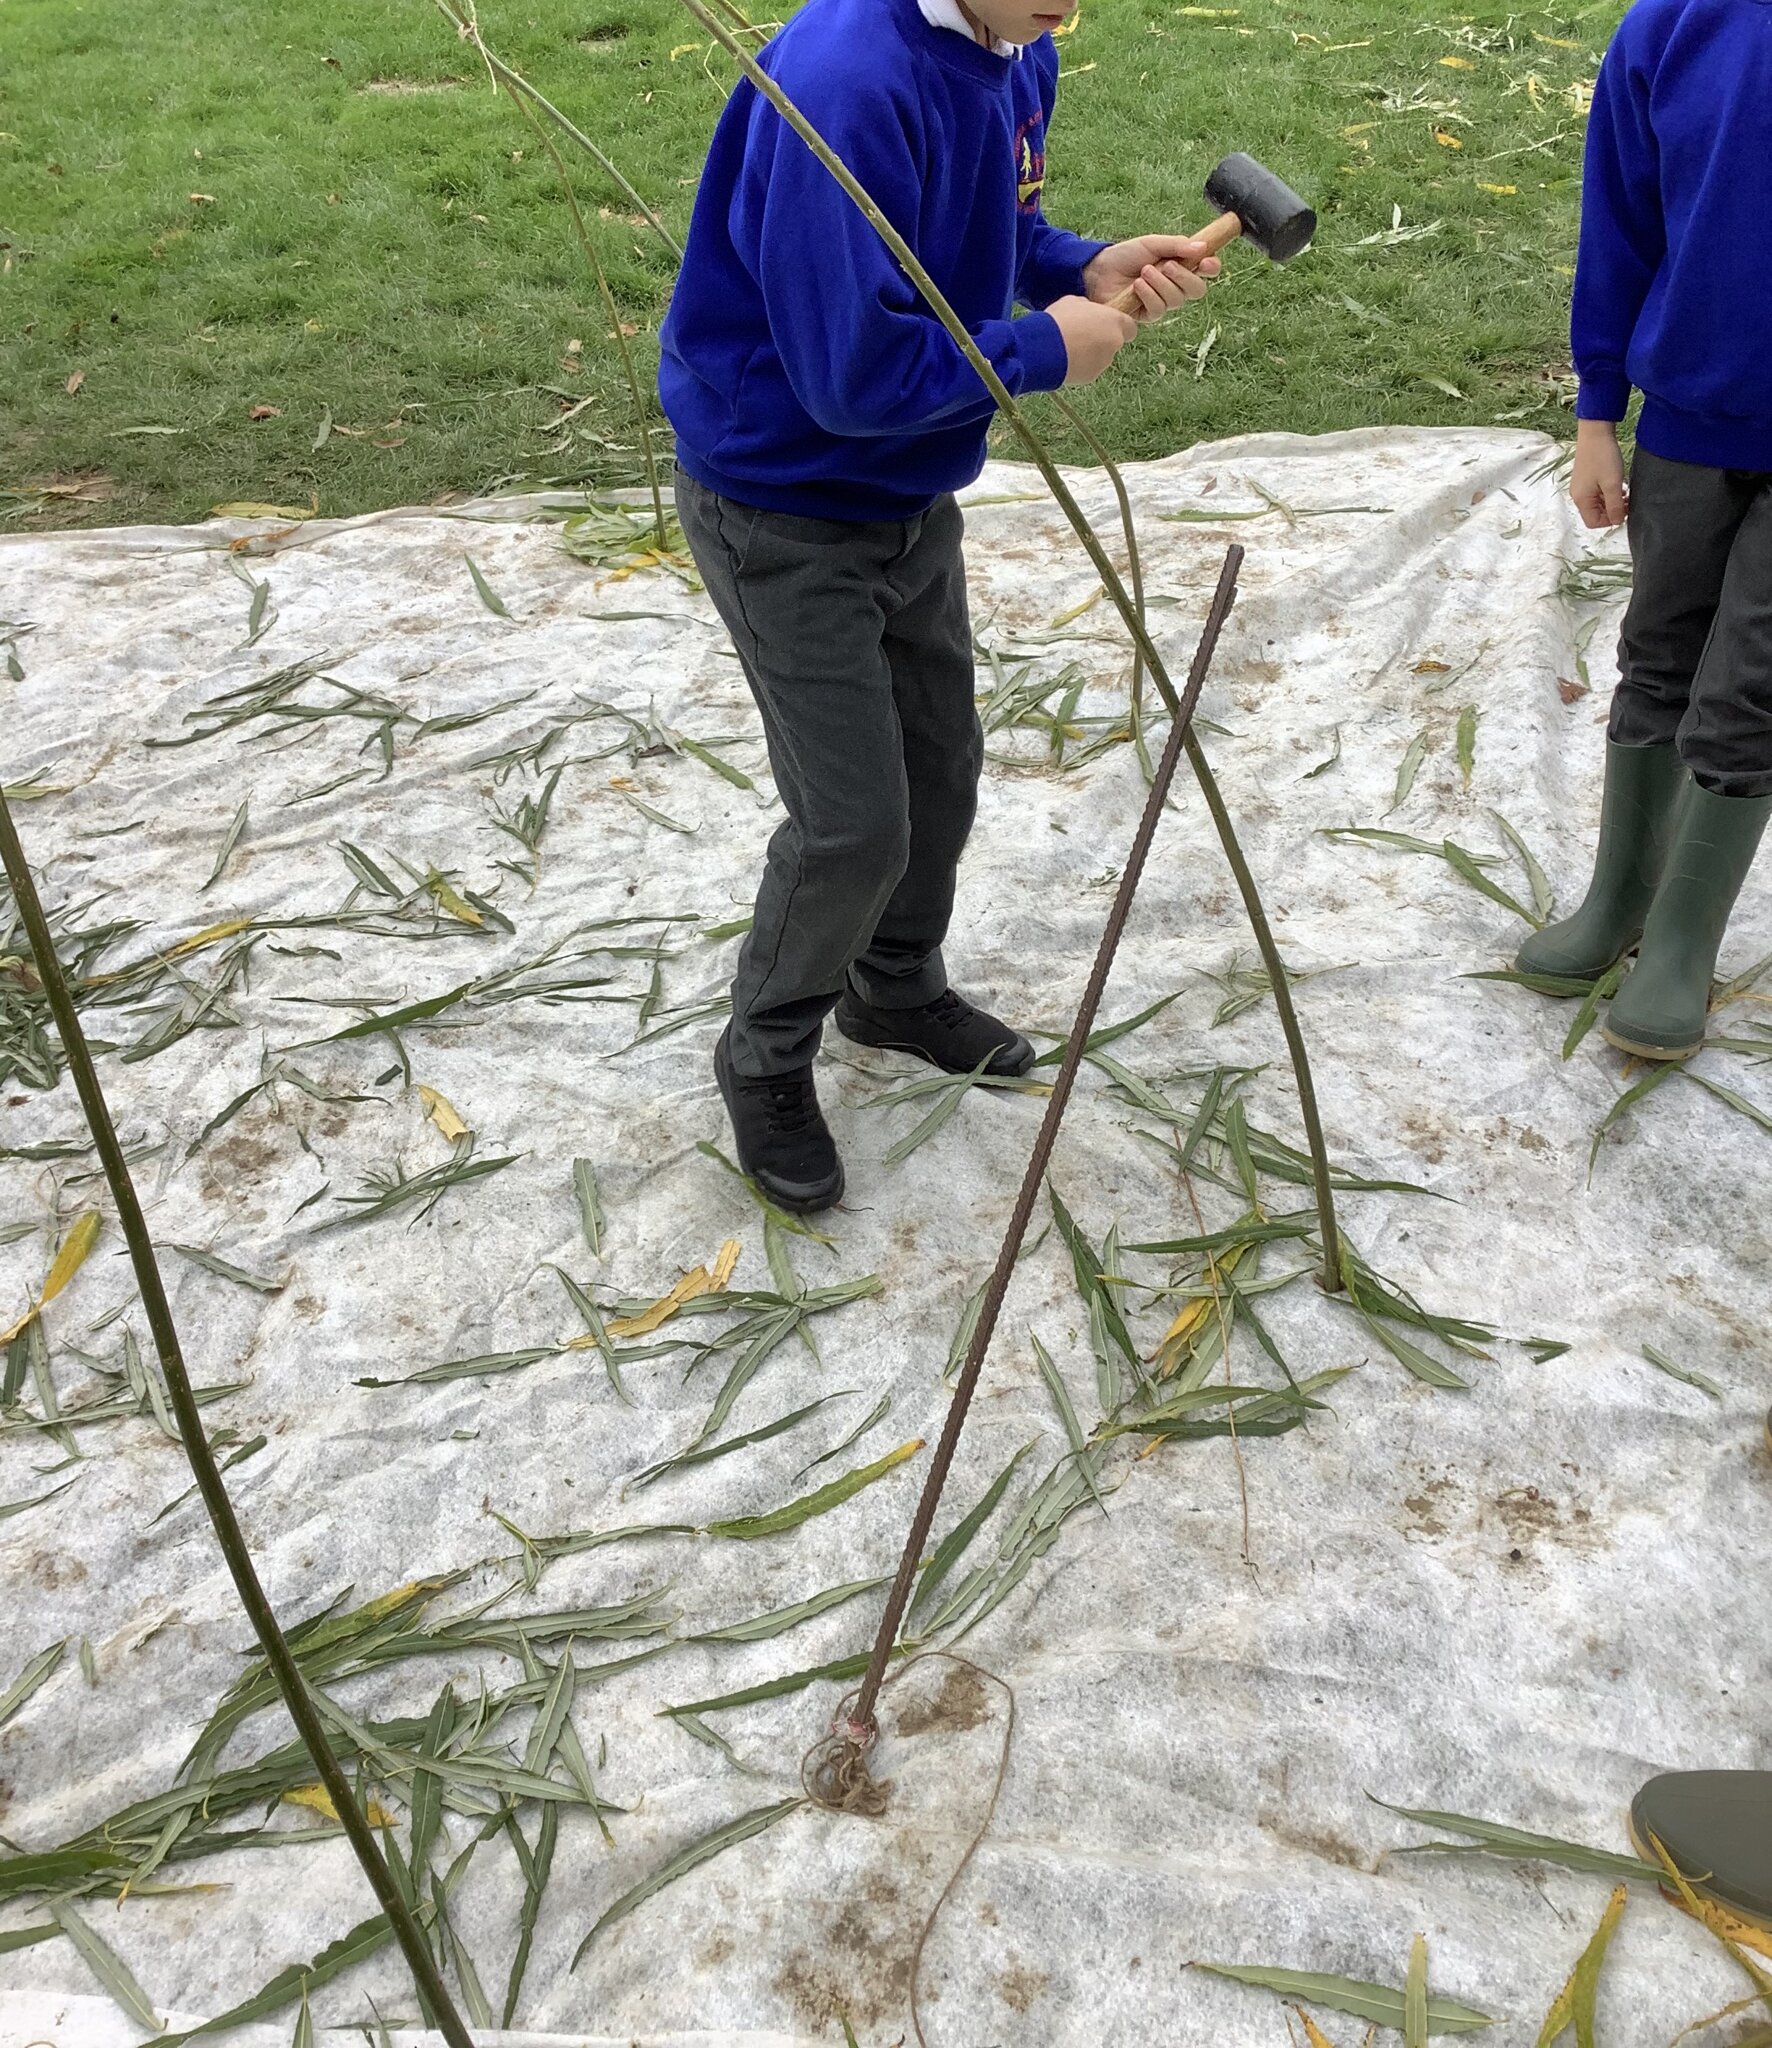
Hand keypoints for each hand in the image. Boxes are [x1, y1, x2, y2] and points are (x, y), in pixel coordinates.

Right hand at [1048, 295, 1138, 384]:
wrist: (1044, 349)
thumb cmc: (1060, 320)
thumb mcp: (1074, 302)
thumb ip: (1088, 308)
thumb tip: (1087, 313)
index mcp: (1114, 321)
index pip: (1130, 327)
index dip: (1119, 326)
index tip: (1105, 324)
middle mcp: (1114, 343)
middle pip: (1114, 343)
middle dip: (1102, 340)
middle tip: (1082, 334)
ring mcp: (1103, 363)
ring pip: (1102, 357)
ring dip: (1090, 353)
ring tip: (1069, 347)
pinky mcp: (1090, 377)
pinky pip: (1089, 369)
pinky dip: (1081, 365)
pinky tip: (1065, 359)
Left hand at [1082, 235, 1220, 321]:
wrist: (1099, 271)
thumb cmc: (1125, 256)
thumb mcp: (1152, 244)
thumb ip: (1176, 245)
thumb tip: (1202, 247)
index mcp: (1181, 265)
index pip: (1206, 270)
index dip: (1211, 267)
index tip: (1208, 262)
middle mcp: (1175, 285)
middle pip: (1197, 290)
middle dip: (1184, 277)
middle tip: (1167, 266)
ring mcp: (1162, 301)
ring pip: (1177, 300)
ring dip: (1161, 284)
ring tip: (1144, 272)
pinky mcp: (1148, 315)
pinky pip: (1159, 309)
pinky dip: (1149, 295)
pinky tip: (1137, 286)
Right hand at [1571, 419, 1628, 528]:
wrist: (1596, 432)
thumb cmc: (1603, 457)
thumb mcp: (1613, 484)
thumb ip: (1615, 506)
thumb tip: (1617, 522)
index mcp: (1581, 499)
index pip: (1594, 522)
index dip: (1610, 520)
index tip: (1625, 509)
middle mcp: (1578, 496)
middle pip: (1595, 514)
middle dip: (1612, 511)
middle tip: (1628, 500)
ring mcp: (1581, 487)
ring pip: (1597, 504)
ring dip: (1612, 502)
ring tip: (1624, 491)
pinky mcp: (1586, 479)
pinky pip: (1597, 494)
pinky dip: (1608, 493)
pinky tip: (1618, 484)